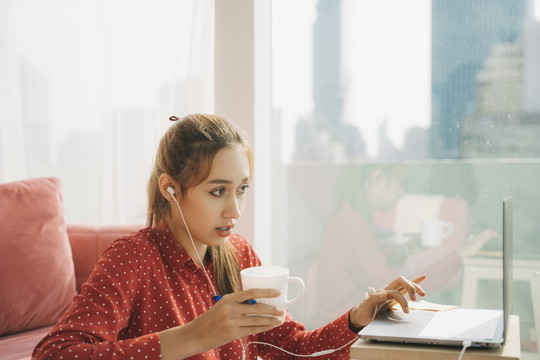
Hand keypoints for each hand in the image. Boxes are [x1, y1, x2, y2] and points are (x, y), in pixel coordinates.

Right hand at [160, 288, 283, 358]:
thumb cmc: (210, 320)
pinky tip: (269, 327)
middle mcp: (230, 308)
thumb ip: (237, 304)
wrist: (195, 334)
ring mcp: (231, 321)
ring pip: (257, 320)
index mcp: (228, 298)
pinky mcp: (232, 333)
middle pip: (257, 307)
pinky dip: (263, 328)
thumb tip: (256, 303)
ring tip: (279, 320)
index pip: (251, 292)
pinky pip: (252, 330)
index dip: (266, 292)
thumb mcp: (221, 306)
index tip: (278, 292)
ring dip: (270, 320)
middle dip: (272, 309)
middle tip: (281, 310)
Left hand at [349, 275, 425, 330]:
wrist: (361, 315)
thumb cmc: (363, 312)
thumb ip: (373, 299)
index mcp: (381, 292)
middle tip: (414, 299)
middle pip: (401, 281)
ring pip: (405, 283)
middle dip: (410, 288)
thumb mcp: (366, 308)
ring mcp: (392, 292)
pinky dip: (415, 282)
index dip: (402, 300)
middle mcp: (387, 290)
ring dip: (414, 286)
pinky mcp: (395, 296)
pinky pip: (406, 287)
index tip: (406, 311)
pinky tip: (423, 277)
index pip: (395, 292)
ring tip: (422, 294)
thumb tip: (384, 294)